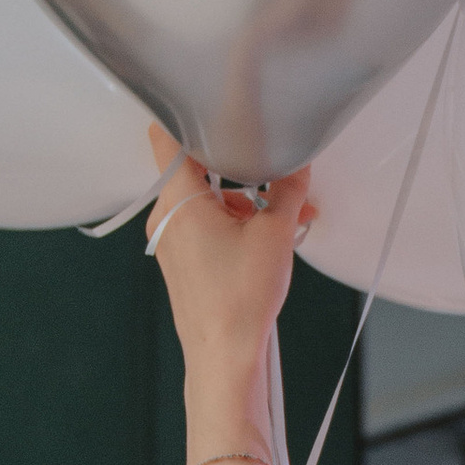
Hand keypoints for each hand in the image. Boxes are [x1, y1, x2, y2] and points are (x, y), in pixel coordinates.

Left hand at [147, 124, 314, 365]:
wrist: (226, 355)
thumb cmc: (239, 300)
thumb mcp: (276, 233)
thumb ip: (289, 190)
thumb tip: (299, 167)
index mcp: (179, 200)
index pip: (165, 138)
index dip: (186, 117)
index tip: (209, 109)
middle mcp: (167, 217)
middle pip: (198, 171)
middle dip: (241, 172)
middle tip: (276, 181)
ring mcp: (171, 241)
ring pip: (206, 202)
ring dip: (243, 203)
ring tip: (283, 222)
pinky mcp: (181, 261)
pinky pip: (205, 227)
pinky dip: (233, 225)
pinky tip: (266, 240)